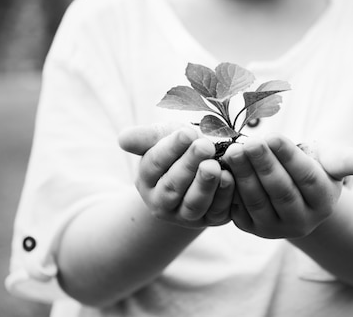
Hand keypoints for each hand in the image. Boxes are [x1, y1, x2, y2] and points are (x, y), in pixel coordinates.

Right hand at [118, 124, 235, 227]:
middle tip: (204, 145)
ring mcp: (186, 215)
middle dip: (189, 165)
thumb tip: (122, 139)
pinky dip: (224, 196)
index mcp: (147, 179)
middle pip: (173, 186)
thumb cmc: (182, 147)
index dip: (171, 148)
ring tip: (214, 166)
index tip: (187, 133)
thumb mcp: (163, 137)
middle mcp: (162, 202)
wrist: (205, 164)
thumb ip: (145, 138)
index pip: (154, 163)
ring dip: (205, 185)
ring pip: (193, 204)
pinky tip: (230, 177)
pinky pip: (217, 211)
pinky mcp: (211, 219)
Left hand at [222, 134, 352, 238]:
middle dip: (263, 165)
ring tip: (233, 151)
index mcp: (324, 202)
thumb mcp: (330, 159)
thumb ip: (344, 159)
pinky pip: (238, 209)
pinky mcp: (251, 227)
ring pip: (257, 201)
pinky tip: (221, 168)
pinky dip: (229, 189)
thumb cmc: (314, 166)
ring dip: (243, 175)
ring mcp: (274, 228)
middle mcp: (302, 221)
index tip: (273, 136)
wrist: (293, 188)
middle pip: (281, 191)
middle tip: (248, 142)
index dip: (289, 158)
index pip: (307, 178)